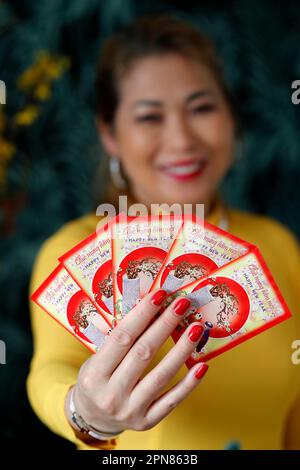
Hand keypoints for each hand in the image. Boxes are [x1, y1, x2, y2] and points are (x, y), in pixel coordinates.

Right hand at [66, 289, 207, 434]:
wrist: (92, 417)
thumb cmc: (97, 379)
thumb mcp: (96, 358)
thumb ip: (120, 340)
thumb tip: (151, 309)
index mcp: (94, 374)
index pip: (122, 337)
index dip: (142, 314)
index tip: (160, 294)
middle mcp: (111, 394)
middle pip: (144, 353)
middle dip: (165, 325)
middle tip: (183, 304)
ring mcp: (130, 410)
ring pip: (161, 376)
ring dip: (181, 350)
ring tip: (196, 329)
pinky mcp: (146, 422)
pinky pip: (172, 401)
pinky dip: (188, 384)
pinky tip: (202, 365)